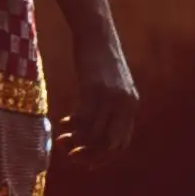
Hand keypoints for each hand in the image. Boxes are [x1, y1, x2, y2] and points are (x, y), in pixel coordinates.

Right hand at [36, 0, 137, 164]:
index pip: (122, 143)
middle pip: (110, 144)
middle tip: (72, 156)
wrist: (97, 33)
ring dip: (77, 143)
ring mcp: (110, 97)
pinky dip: (72, 127)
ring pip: (95, 134)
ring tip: (63, 140)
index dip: (103, 157)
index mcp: (131, 105)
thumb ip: (109, 107)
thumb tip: (92, 132)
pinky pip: (84, 118)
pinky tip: (63, 123)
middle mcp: (125, 104)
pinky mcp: (94, 88)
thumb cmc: (100, 60)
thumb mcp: (111, 85)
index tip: (86, 163)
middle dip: (90, 156)